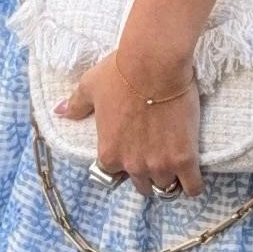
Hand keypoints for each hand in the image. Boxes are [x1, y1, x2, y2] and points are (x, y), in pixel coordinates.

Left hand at [55, 44, 204, 200]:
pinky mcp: (185, 159)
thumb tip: (60, 111)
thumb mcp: (91, 87)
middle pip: (142, 185)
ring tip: (175, 163)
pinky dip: (192, 185)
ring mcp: (160, 164)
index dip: (123, 163)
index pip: (113, 174)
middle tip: (155, 156)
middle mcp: (132, 165)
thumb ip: (76, 105)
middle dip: (147, 174)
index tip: (132, 151)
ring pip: (165, 187)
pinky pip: (192, 187)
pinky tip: (192, 176)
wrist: (154, 64)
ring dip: (169, 177)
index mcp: (108, 153)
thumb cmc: (121, 73)